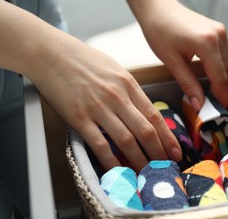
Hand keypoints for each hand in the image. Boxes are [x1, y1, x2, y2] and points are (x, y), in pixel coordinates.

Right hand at [31, 36, 181, 171]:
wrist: (51, 53)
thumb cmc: (82, 59)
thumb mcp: (114, 68)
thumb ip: (129, 89)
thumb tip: (141, 109)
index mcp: (128, 84)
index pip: (154, 116)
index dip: (168, 138)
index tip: (176, 151)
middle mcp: (117, 97)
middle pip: (145, 131)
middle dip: (159, 153)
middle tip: (166, 167)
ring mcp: (98, 108)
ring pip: (126, 141)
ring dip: (140, 161)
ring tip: (147, 174)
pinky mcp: (79, 118)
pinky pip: (99, 144)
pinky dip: (111, 161)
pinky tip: (118, 171)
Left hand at [140, 0, 227, 109]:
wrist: (158, 8)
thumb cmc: (159, 31)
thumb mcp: (171, 61)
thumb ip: (188, 84)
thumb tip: (199, 105)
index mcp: (207, 42)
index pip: (221, 77)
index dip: (220, 96)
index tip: (218, 110)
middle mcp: (219, 35)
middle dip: (225, 90)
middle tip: (216, 105)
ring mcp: (222, 31)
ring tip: (218, 93)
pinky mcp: (220, 30)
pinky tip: (218, 77)